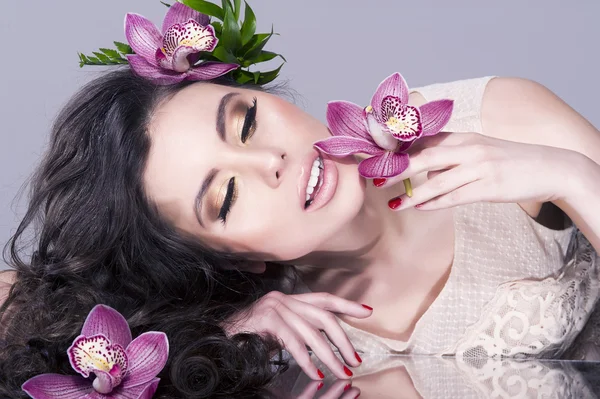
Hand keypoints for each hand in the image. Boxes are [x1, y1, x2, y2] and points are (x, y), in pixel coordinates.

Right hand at [222, 290, 371, 379]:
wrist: (215, 337)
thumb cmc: (247, 337)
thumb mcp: (278, 331)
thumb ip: (299, 331)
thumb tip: (325, 346)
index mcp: (288, 299)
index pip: (323, 298)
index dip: (346, 304)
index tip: (367, 312)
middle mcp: (283, 298)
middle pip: (323, 317)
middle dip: (342, 340)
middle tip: (354, 360)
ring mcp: (275, 307)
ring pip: (312, 332)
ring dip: (329, 356)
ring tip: (341, 371)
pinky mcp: (267, 319)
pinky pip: (293, 342)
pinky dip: (306, 360)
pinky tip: (314, 372)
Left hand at [376, 131, 582, 210]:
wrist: (549, 168)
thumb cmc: (508, 160)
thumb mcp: (478, 148)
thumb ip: (450, 152)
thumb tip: (421, 162)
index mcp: (464, 137)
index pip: (425, 140)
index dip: (399, 148)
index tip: (377, 155)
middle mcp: (469, 148)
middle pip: (426, 157)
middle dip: (399, 168)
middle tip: (376, 177)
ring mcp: (480, 168)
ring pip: (438, 181)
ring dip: (413, 193)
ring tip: (394, 203)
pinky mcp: (489, 187)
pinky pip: (456, 197)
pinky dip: (436, 203)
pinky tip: (420, 208)